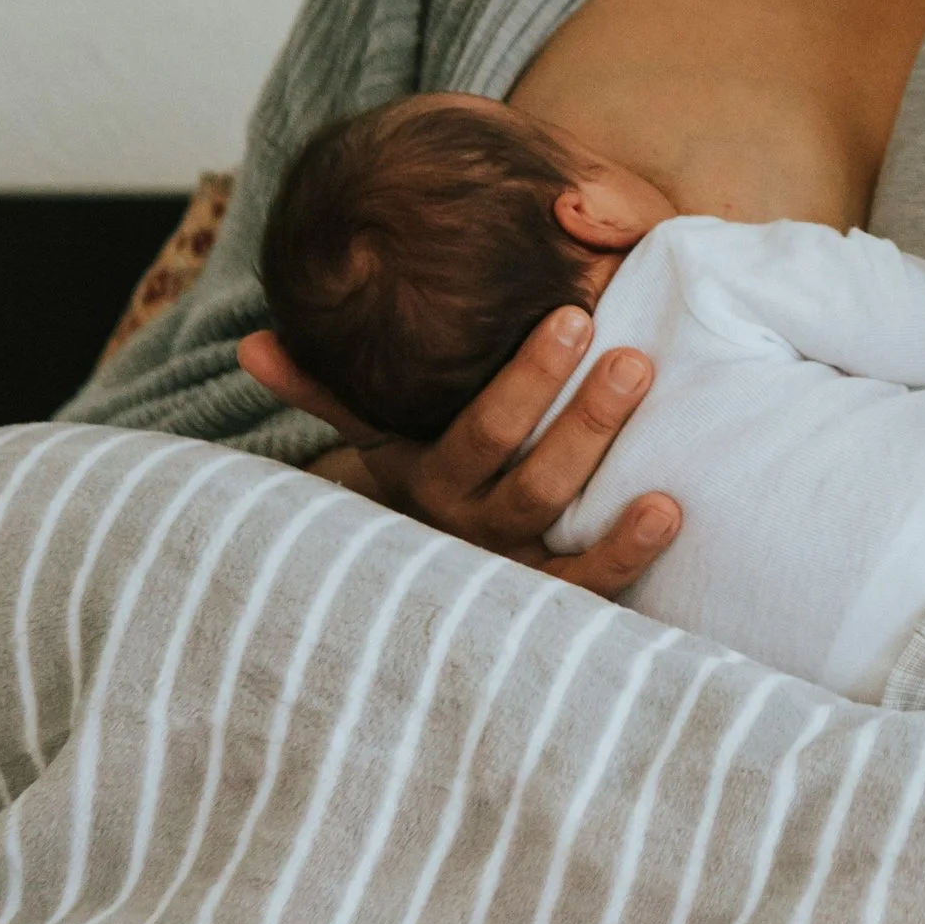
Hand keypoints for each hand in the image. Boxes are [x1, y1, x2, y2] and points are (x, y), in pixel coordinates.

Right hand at [237, 305, 681, 597]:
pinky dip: (628, 550)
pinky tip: (670, 507)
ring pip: (561, 520)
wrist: (414, 577)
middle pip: (532, 478)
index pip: (481, 429)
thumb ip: (321, 388)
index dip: (528, 378)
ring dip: (607, 464)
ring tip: (653, 405)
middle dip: (584, 414)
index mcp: (429, 481)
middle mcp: (469, 529)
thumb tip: (254, 344)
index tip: (573, 317)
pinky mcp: (550, 606)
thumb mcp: (373, 435)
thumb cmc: (411, 478)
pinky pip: (590, 586)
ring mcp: (511, 570)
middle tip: (633, 354)